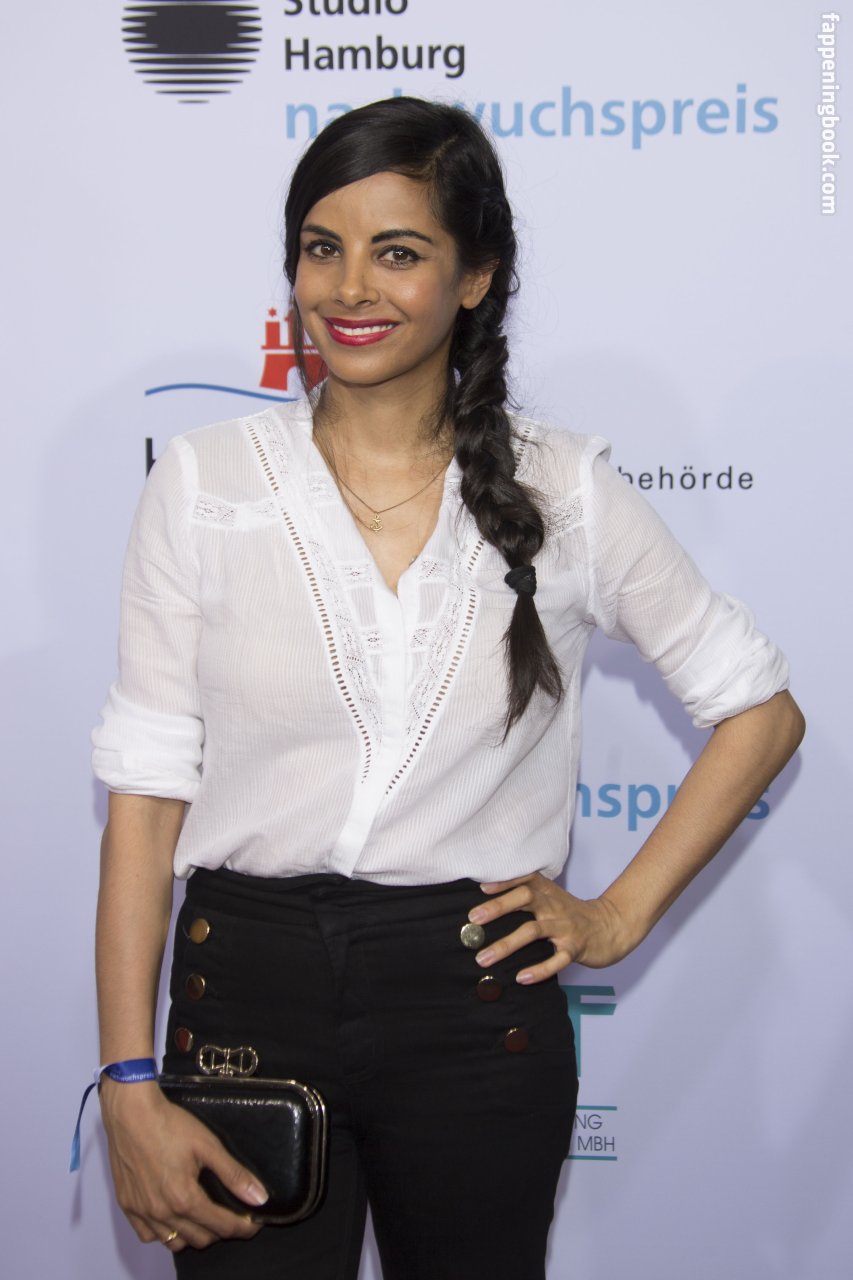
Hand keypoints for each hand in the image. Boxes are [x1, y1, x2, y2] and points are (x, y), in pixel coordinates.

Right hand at [100, 1078, 266, 1251]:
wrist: (131, 1113)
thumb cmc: (168, 1124)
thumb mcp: (208, 1145)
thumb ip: (234, 1174)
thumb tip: (258, 1197)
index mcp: (184, 1198)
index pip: (222, 1226)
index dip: (243, 1228)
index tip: (253, 1225)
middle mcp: (162, 1212)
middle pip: (200, 1239)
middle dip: (221, 1231)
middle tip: (232, 1216)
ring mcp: (142, 1212)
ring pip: (174, 1242)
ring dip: (194, 1235)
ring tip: (206, 1218)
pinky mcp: (127, 1206)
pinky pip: (149, 1235)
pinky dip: (165, 1233)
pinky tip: (174, 1218)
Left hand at [468, 873, 629, 984]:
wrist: (610, 927)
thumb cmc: (571, 913)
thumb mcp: (551, 897)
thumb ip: (525, 896)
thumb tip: (485, 904)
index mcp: (547, 891)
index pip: (525, 879)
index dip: (504, 881)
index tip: (481, 888)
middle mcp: (554, 906)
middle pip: (526, 899)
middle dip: (498, 907)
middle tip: (473, 919)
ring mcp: (565, 927)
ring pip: (534, 931)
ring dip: (506, 944)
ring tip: (483, 958)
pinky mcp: (575, 948)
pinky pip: (557, 959)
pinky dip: (539, 969)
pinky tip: (522, 978)